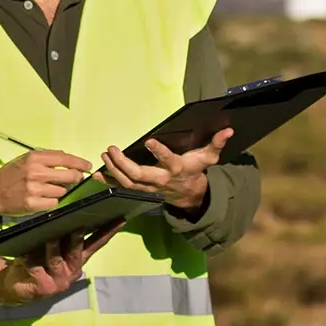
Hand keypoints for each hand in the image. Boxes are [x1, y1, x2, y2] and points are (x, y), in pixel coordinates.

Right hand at [0, 149, 93, 221]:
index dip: (80, 162)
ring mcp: (34, 189)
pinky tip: (42, 198)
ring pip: (62, 191)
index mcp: (35, 158)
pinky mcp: (33, 204)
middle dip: (76, 178)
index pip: (65, 158)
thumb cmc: (12, 174)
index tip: (88, 166)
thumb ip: (47, 158)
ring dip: (60, 191)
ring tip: (48, 189)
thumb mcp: (27, 159)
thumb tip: (70, 160)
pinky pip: (54, 203)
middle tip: (75, 179)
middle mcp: (35, 172)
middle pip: (70, 176)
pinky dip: (51, 201)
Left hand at [0, 223, 122, 304]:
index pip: (95, 244)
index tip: (120, 219)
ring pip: (57, 260)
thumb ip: (60, 237)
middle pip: (76, 251)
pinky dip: (30, 260)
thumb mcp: (51, 249)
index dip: (108, 232)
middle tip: (76, 224)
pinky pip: (36, 269)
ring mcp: (59, 281)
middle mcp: (72, 271)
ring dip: (53, 247)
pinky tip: (24, 253)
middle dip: (76, 238)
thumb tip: (65, 214)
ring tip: (49, 237)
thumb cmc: (35, 263)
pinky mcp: (44, 288)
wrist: (16, 287)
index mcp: (77, 260)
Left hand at [101, 128, 231, 211]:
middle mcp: (160, 179)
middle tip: (113, 150)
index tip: (149, 141)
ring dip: (113, 170)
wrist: (189, 194)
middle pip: (139, 175)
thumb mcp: (209, 157)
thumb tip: (228, 130)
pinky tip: (97, 173)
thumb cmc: (196, 170)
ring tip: (104, 155)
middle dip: (124, 164)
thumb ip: (217, 143)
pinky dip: (108, 180)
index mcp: (177, 168)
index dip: (160, 153)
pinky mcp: (140, 188)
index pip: (168, 161)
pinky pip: (122, 186)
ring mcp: (149, 186)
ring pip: (128, 182)